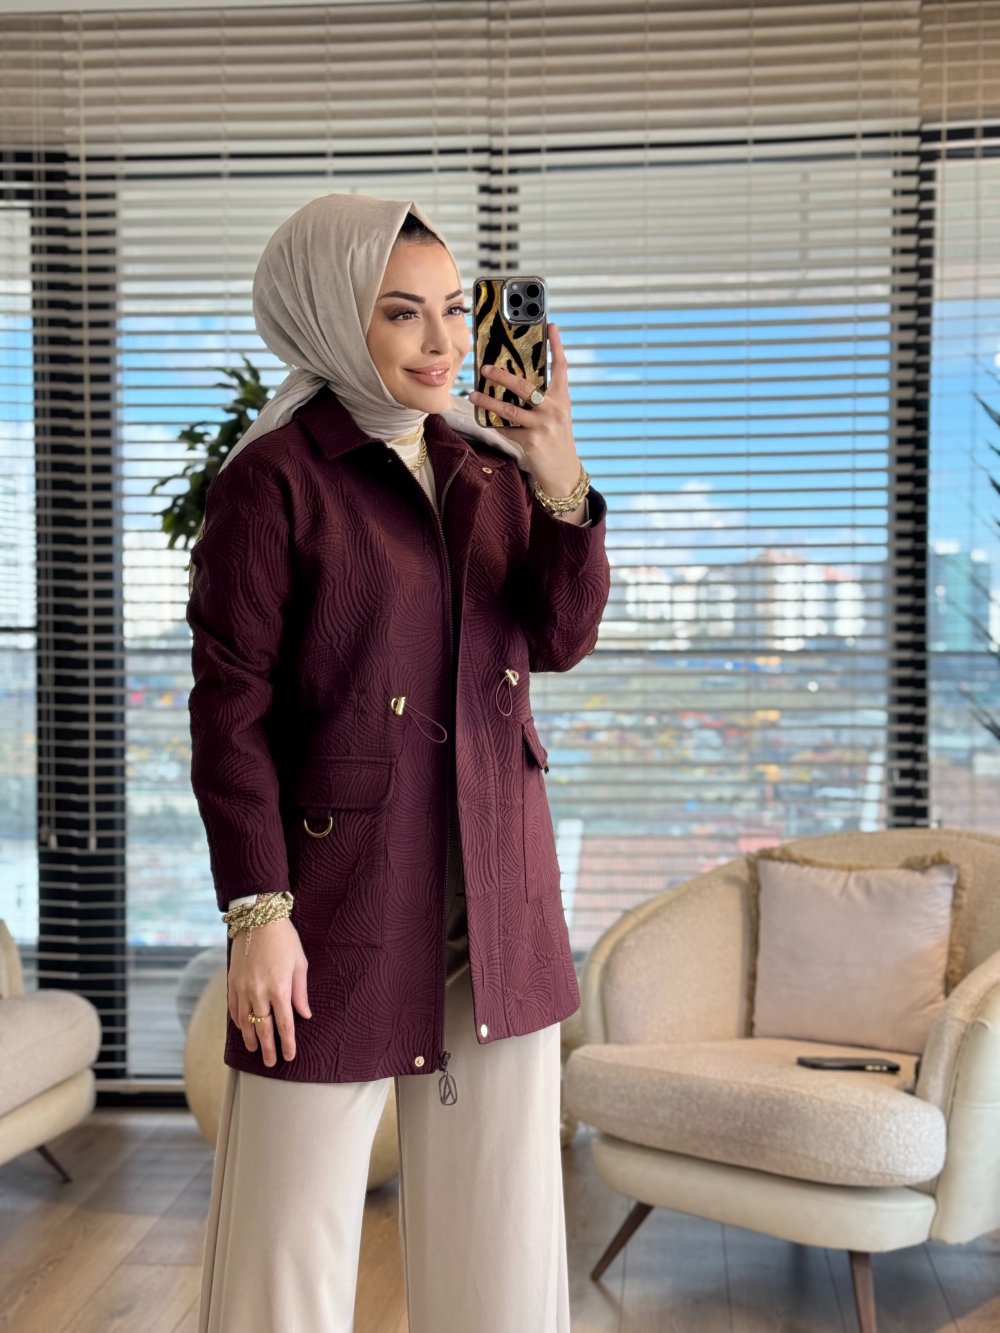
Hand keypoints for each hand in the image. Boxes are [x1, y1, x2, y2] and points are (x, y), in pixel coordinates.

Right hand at [228, 917, 310, 1066]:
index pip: (284, 1024)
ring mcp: (242, 988)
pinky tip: (243, 1028)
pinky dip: (238, 1022)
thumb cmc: (284, 939)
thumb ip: (300, 992)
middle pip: (263, 1028)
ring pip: (245, 1022)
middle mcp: (259, 992)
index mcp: (279, 988)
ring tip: (255, 1050)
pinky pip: (234, 1009)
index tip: (289, 1056)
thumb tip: (305, 1015)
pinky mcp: (232, 983)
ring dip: (250, 1038)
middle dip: (268, 1048)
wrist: (257, 919)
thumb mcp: (299, 964)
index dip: (287, 1042)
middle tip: (271, 1063)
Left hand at [468, 323, 585, 509]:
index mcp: (561, 398)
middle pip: (526, 387)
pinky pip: (506, 429)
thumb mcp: (555, 415)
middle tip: (485, 367)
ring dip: (488, 402)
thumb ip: (541, 398)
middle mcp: (554, 410)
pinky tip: (482, 418)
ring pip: (510, 410)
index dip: (556, 345)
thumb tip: (514, 380)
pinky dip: (493, 424)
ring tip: (473, 394)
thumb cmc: (556, 438)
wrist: (563, 472)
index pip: (561, 367)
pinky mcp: (531, 442)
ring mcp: (542, 426)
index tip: (551, 326)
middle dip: (503, 376)